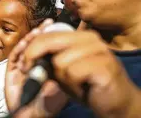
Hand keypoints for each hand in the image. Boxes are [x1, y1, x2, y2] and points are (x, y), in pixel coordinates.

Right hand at [5, 19, 68, 117]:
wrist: (30, 116)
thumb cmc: (46, 105)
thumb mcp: (61, 88)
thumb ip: (64, 73)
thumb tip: (72, 55)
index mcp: (46, 68)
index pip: (49, 48)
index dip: (54, 37)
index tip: (60, 28)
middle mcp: (34, 66)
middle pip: (37, 45)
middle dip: (43, 33)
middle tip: (50, 23)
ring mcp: (22, 67)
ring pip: (26, 47)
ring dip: (33, 37)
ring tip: (41, 28)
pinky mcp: (11, 71)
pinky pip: (15, 56)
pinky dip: (21, 47)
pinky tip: (28, 40)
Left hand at [22, 30, 140, 117]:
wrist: (116, 105)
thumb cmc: (87, 86)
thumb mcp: (62, 70)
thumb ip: (48, 59)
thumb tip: (27, 53)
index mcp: (80, 36)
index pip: (47, 34)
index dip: (31, 48)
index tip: (24, 63)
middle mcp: (90, 38)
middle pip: (49, 41)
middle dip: (34, 57)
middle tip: (29, 72)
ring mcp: (99, 50)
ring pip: (60, 61)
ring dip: (62, 79)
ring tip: (75, 85)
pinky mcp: (105, 66)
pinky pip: (73, 73)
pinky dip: (73, 86)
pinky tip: (84, 89)